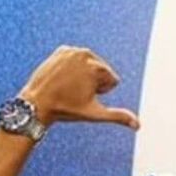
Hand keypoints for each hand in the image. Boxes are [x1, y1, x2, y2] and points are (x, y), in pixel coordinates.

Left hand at [18, 45, 139, 129]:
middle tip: (75, 92)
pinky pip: (77, 60)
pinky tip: (63, 78)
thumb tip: (138, 125)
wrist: (37, 102)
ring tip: (68, 86)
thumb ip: (118, 116)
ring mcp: (72, 51)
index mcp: (97, 67)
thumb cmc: (66, 109)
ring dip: (84, 75)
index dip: (101, 92)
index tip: (83, 96)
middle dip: (93, 82)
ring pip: (90, 65)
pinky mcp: (62, 50)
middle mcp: (86, 55)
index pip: (112, 80)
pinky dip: (72, 68)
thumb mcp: (95, 114)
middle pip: (102, 71)